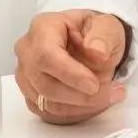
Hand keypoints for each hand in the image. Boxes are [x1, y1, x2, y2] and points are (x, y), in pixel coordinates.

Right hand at [14, 10, 127, 124]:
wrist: (94, 42)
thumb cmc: (96, 31)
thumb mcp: (107, 25)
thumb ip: (103, 36)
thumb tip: (97, 52)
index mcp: (42, 27)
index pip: (47, 55)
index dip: (70, 74)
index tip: (94, 85)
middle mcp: (27, 51)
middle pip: (45, 83)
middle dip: (79, 95)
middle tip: (112, 92)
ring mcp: (26, 76)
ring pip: (46, 102)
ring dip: (80, 105)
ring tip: (111, 96)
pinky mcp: (31, 95)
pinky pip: (49, 112)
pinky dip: (75, 112)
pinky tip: (96, 103)